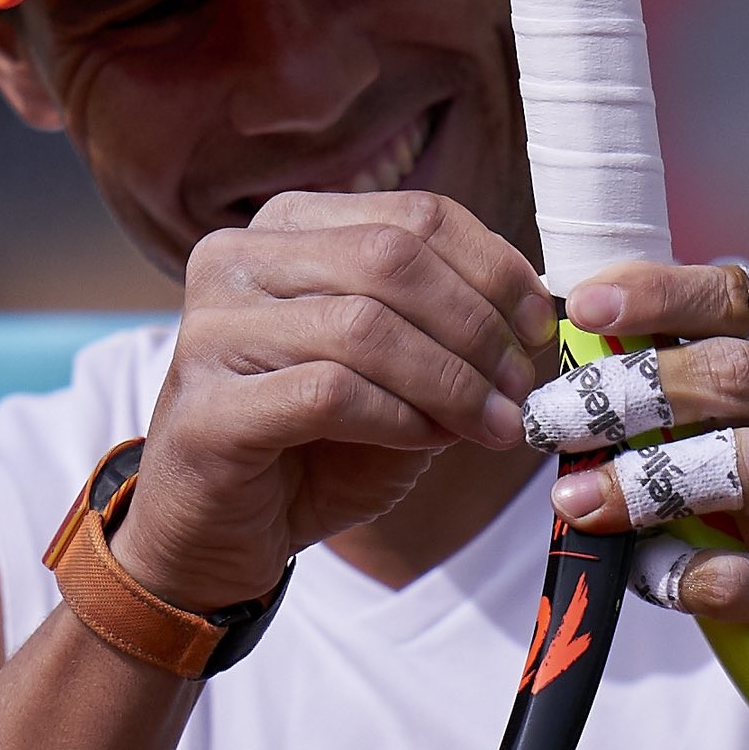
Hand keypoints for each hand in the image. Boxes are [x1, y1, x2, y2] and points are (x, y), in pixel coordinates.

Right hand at [110, 191, 553, 611]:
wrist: (214, 534)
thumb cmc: (313, 445)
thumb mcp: (398, 372)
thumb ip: (450, 332)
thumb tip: (538, 320)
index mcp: (289, 227)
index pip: (416, 215)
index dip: (496, 269)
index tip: (542, 327)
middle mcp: (237, 259)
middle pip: (393, 260)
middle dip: (478, 327)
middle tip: (523, 387)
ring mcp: (211, 328)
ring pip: (364, 325)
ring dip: (450, 380)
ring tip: (493, 425)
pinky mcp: (206, 406)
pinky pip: (329, 393)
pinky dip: (399, 419)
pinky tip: (427, 442)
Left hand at [528, 261, 748, 732]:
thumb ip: (695, 397)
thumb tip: (577, 361)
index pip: (745, 300)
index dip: (658, 294)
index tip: (581, 306)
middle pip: (737, 374)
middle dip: (628, 390)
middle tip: (552, 418)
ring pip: (746, 462)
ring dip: (642, 480)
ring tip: (573, 500)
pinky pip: (739, 576)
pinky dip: (673, 572)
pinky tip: (642, 573)